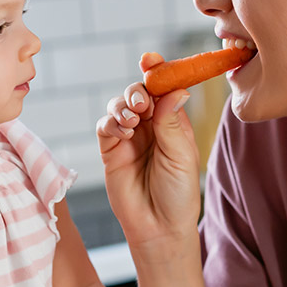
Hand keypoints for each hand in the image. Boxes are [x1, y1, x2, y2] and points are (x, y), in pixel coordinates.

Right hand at [96, 53, 200, 245]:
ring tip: (134, 121)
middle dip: (137, 91)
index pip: (164, 89)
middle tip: (142, 104)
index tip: (150, 60)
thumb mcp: (181, 155)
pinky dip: (111, 123)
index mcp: (173, 122)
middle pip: (139, 93)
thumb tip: (176, 88)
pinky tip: (123, 133)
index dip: (157, 72)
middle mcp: (151, 126)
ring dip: (123, 106)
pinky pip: (105, 126)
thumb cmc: (178, 194)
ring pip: (119, 106)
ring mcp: (130, 137)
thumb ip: (171, 122)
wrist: (159, 227)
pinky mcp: (111, 151)